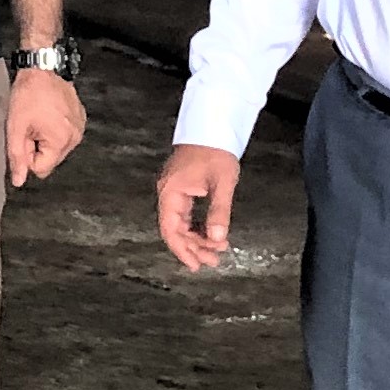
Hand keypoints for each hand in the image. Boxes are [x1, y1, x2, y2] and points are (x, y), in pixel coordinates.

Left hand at [8, 65, 85, 187]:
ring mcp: (80, 128)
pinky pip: (64, 136)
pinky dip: (54, 130)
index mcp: (60, 142)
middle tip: (30, 126)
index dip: (27, 155)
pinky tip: (47, 114)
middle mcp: (75, 138)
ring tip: (39, 118)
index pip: (40, 168)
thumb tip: (19, 181)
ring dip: (45, 139)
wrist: (43, 68)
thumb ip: (17, 156)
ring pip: (57, 148)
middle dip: (37, 148)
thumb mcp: (15, 127)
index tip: (24, 135)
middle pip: (50, 159)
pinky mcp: (80, 119)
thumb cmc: (28, 94)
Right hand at [157, 143, 239, 271]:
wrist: (213, 124)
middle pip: (175, 229)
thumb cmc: (216, 149)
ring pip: (181, 223)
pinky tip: (211, 234)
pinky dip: (197, 226)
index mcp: (171, 193)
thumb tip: (217, 238)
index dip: (182, 250)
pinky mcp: (182, 186)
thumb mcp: (222, 183)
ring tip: (215, 250)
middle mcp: (168, 193)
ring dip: (197, 238)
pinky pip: (185, 214)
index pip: (171, 230)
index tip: (195, 265)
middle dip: (193, 247)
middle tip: (212, 261)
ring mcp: (174, 190)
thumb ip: (219, 212)